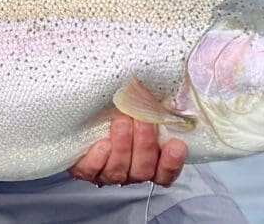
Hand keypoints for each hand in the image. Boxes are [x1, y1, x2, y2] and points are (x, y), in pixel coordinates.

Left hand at [69, 115, 187, 186]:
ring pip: (118, 171)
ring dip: (122, 146)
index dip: (172, 163)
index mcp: (149, 160)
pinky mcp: (85, 168)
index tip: (177, 145)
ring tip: (121, 122)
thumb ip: (159, 104)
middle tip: (143, 120)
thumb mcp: (142, 104)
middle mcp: (129, 170)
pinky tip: (103, 144)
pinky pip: (91, 171)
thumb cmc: (119, 108)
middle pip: (143, 170)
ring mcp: (107, 172)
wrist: (86, 112)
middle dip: (145, 144)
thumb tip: (179, 89)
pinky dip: (98, 159)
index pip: (166, 173)